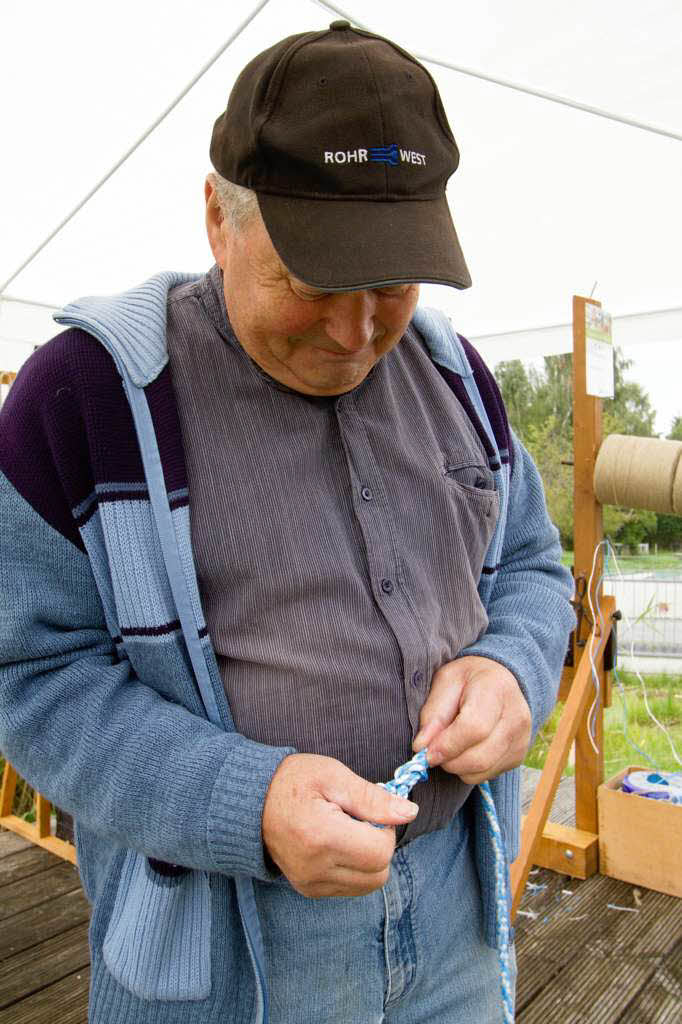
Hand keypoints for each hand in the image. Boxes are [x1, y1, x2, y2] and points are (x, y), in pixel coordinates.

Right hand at [262, 753, 418, 897]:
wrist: (251, 801)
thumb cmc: (292, 780)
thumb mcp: (333, 776)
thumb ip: (373, 798)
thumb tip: (409, 812)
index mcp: (322, 838)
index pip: (380, 852)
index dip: (385, 828)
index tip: (368, 810)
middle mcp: (315, 869)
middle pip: (378, 874)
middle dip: (379, 846)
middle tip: (358, 820)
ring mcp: (310, 884)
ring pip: (367, 885)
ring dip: (367, 859)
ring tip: (346, 831)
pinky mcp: (308, 890)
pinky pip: (349, 887)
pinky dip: (353, 868)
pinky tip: (336, 844)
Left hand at [413, 656, 530, 783]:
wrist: (499, 679)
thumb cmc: (468, 679)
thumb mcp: (445, 683)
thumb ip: (433, 714)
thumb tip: (421, 747)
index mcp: (496, 690)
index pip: (474, 728)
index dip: (447, 745)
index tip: (426, 751)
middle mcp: (516, 716)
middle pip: (479, 757)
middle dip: (448, 760)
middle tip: (433, 750)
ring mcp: (521, 739)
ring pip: (482, 771)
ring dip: (456, 767)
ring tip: (449, 746)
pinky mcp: (520, 756)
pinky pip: (487, 775)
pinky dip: (469, 770)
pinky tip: (465, 750)